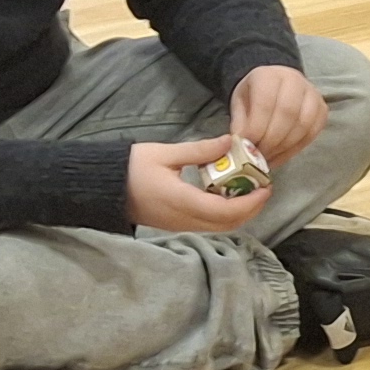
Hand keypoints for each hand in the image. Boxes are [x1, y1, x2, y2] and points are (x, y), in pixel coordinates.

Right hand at [129, 136, 266, 234]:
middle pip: (229, 223)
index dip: (250, 202)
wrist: (104, 189)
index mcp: (182, 201)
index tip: (265, 187)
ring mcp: (181, 225)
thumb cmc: (131, 167)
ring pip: (221, 227)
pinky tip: (230, 195)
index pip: (226, 210)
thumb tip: (230, 142)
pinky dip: (226, 214)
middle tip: (264, 187)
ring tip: (251, 190)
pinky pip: (209, 225)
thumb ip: (200, 150)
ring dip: (240, 212)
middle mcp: (185, 219)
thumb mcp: (165, 153)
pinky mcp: (177, 225)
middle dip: (251, 208)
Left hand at [231, 63, 328, 166]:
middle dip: (272, 140)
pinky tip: (282, 154)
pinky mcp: (322, 108)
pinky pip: (313, 132)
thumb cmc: (254, 96)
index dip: (257, 129)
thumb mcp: (240, 105)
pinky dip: (297, 147)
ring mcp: (312, 94)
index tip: (248, 147)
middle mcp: (294, 80)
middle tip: (260, 156)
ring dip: (285, 146)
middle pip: (287, 114)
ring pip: (303, 124)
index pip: (265, 103)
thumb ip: (240, 124)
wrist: (274, 86)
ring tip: (270, 157)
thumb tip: (243, 147)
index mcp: (268, 76)